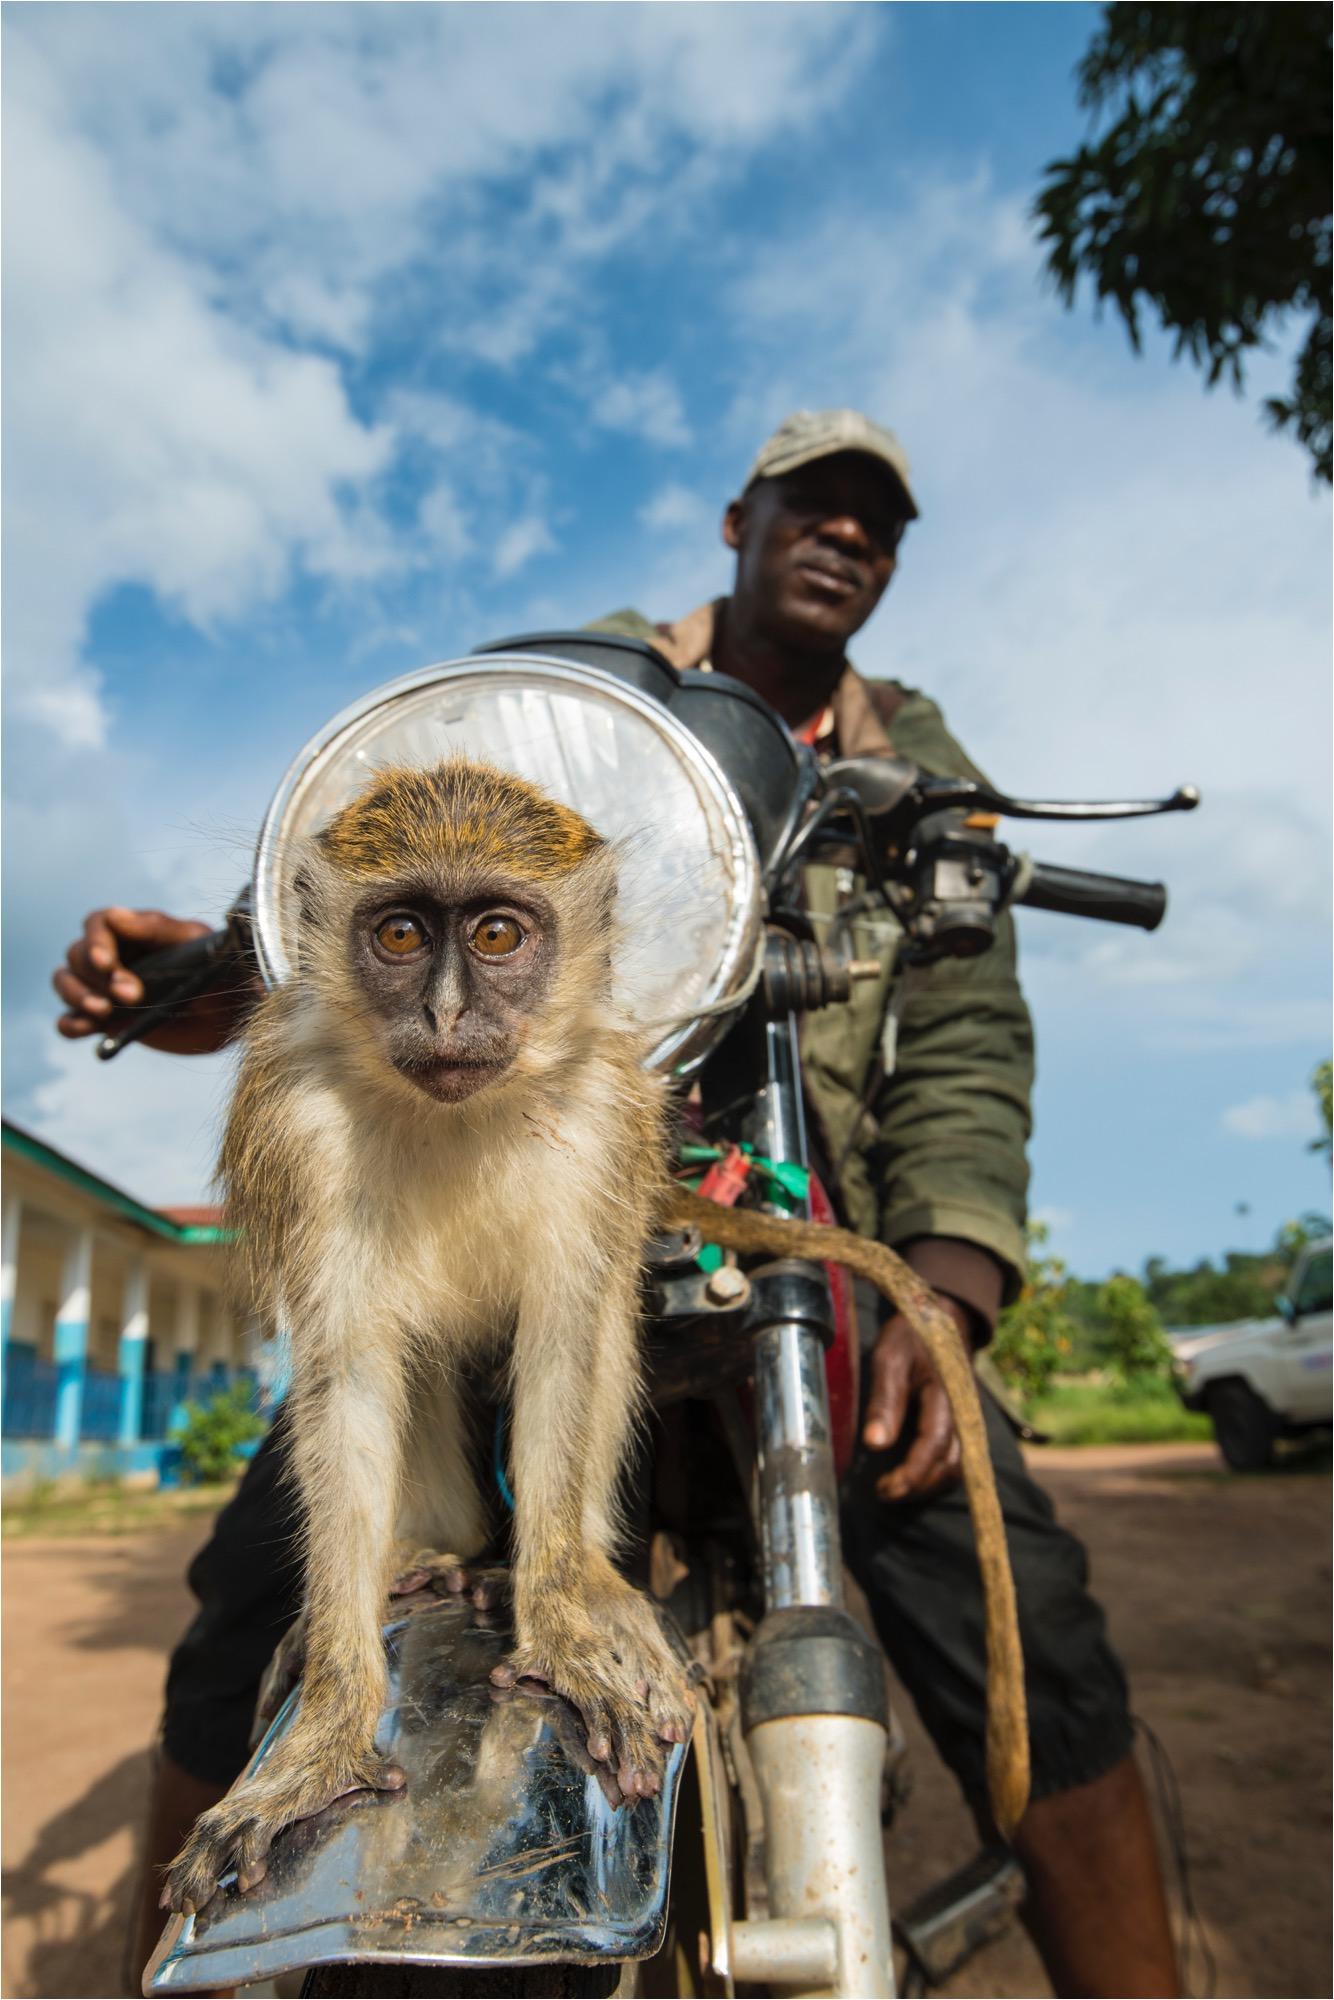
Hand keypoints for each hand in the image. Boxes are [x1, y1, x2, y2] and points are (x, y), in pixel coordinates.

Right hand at [52, 906, 254, 1054]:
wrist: (233, 1016)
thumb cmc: (219, 971)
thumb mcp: (197, 946)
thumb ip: (158, 930)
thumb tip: (116, 916)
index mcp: (135, 932)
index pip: (98, 924)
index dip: (96, 941)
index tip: (107, 964)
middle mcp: (114, 957)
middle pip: (77, 955)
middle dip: (97, 976)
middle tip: (132, 995)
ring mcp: (105, 989)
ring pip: (64, 982)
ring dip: (76, 995)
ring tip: (104, 1012)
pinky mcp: (105, 1022)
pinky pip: (68, 1022)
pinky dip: (71, 1025)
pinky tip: (90, 1029)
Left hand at [862, 1296, 972, 1502]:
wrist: (942, 1315)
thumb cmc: (912, 1336)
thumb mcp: (889, 1358)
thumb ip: (885, 1401)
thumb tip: (875, 1444)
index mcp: (947, 1395)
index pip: (935, 1445)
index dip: (912, 1474)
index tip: (885, 1489)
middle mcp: (963, 1412)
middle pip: (951, 1464)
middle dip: (919, 1485)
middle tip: (884, 1492)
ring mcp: (966, 1417)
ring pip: (957, 1464)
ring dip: (928, 1483)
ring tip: (894, 1488)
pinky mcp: (961, 1421)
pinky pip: (956, 1456)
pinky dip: (935, 1472)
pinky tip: (911, 1474)